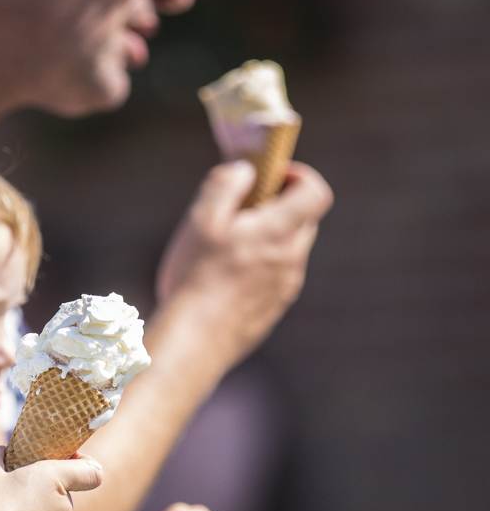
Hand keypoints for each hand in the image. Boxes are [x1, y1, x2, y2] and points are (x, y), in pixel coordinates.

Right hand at [0, 447, 102, 510]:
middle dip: (42, 476)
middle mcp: (62, 506)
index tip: (57, 455)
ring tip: (0, 499)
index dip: (82, 459)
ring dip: (31, 497)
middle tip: (12, 474)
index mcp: (55, 480)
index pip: (92, 471)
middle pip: (64, 484)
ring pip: (50, 504)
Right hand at [156, 160, 332, 367]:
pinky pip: (276, 278)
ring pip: (288, 251)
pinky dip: (259, 268)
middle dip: (279, 206)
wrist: (194, 342)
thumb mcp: (201, 219)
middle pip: (304, 220)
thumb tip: (246, 168)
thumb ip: (225, 184)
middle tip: (241, 209)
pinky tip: (223, 280)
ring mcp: (285, 289)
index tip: (270, 176)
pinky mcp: (273, 311)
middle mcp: (291, 261)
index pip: (317, 193)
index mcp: (279, 232)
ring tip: (225, 248)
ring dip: (267, 239)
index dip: (298, 176)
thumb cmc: (195, 277)